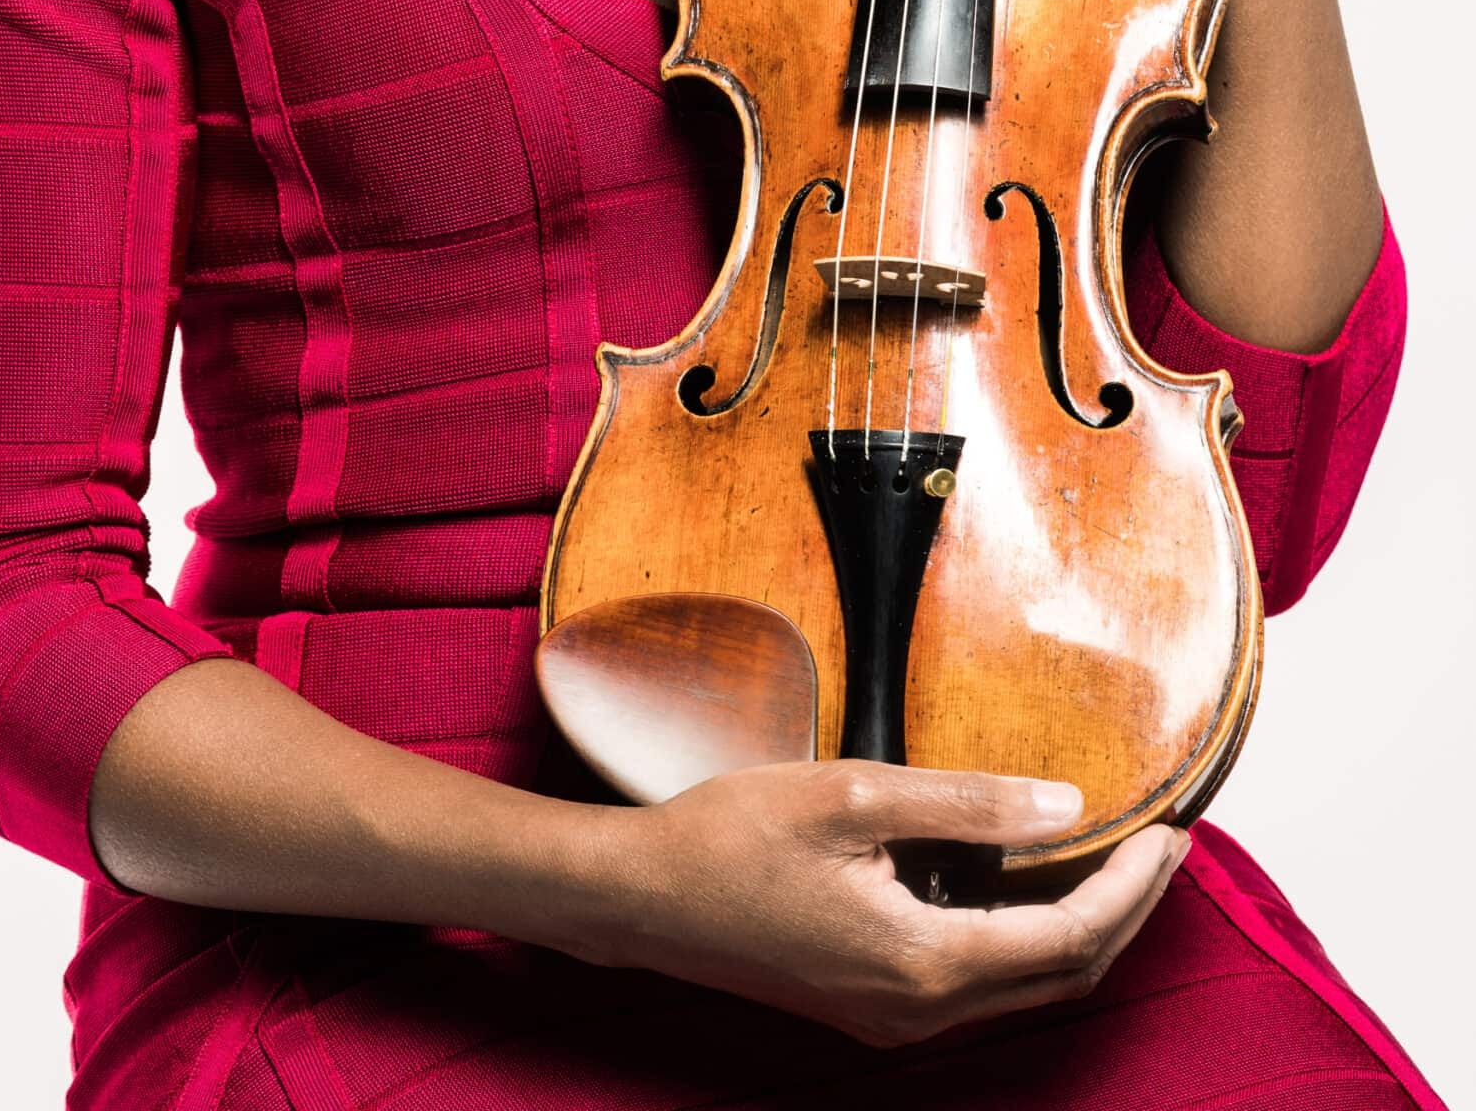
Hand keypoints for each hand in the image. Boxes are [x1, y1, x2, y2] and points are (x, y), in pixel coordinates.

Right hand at [591, 760, 1187, 1048]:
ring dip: (1081, 924)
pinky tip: (1028, 878)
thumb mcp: (852, 797)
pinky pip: (980, 979)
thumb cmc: (730, 837)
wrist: (641, 899)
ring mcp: (895, 1017)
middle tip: (1164, 843)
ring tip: (1114, 853)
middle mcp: (921, 1010)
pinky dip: (1027, 934)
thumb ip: (963, 803)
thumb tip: (1063, 805)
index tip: (1172, 829)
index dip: (1132, 885)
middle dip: (1126, 910)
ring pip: (1024, 982)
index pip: (1070, 935)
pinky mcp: (872, 1004)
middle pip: (1062, 973)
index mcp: (925, 962)